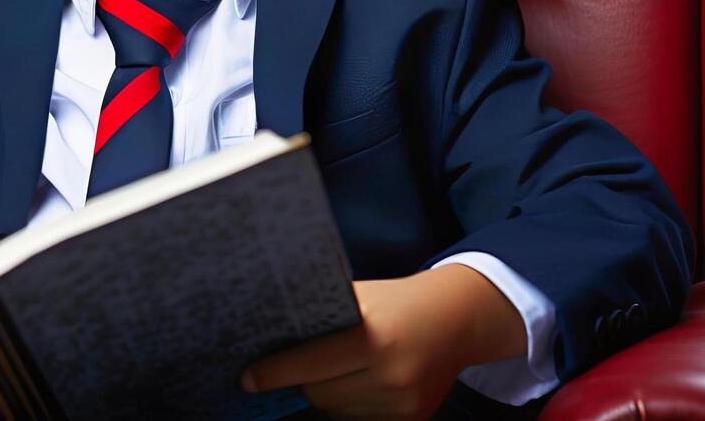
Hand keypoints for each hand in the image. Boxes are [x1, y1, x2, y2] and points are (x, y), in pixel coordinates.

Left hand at [239, 264, 525, 419]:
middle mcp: (392, 376)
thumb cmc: (398, 302)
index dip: (273, 373)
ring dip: (328, 395)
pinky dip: (351, 407)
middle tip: (301, 364)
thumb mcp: (361, 297)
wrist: (456, 319)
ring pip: (337, 413)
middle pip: (319, 395)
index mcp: (376, 337)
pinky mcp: (413, 420)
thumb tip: (269, 334)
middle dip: (303, 381)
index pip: (310, 365)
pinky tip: (361, 383)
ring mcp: (404, 404)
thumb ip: (321, 316)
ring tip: (343, 369)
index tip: (248, 380)